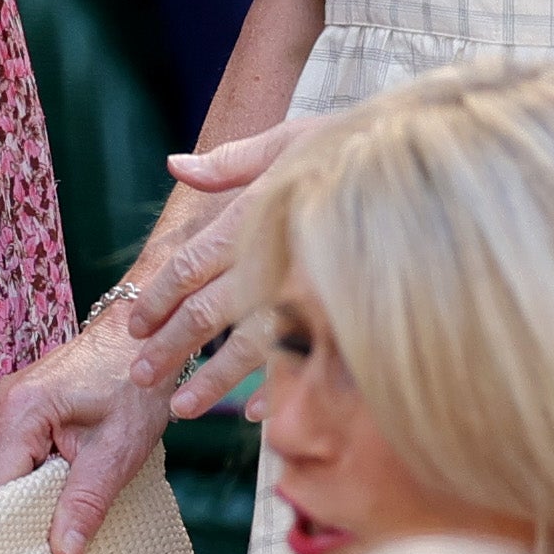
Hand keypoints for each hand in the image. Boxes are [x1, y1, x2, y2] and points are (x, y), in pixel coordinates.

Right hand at [0, 319, 176, 553]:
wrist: (136, 342)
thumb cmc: (132, 388)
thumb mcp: (116, 452)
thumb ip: (85, 503)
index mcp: (19, 411)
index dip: (14, 525)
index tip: (39, 551)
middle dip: (16, 512)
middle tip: (55, 532)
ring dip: (19, 494)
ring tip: (58, 502)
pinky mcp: (4, 408)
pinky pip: (1, 457)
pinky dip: (22, 476)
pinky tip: (52, 480)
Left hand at [127, 111, 323, 419]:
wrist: (420, 163)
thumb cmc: (352, 148)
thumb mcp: (289, 140)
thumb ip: (230, 161)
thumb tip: (174, 164)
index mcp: (255, 216)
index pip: (191, 262)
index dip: (159, 296)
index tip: (133, 326)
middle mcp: (275, 257)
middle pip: (210, 310)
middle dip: (172, 346)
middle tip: (140, 377)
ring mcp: (309, 288)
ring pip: (250, 343)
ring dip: (213, 379)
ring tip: (180, 408)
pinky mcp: (343, 311)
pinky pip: (307, 356)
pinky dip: (280, 386)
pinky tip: (256, 412)